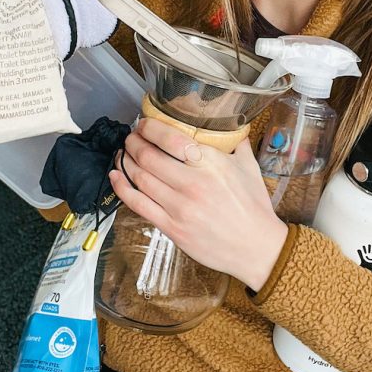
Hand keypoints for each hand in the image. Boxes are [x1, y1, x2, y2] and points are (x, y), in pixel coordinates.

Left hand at [110, 118, 288, 291]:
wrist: (256, 247)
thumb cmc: (254, 206)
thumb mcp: (249, 167)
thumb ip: (236, 143)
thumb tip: (230, 124)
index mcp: (212, 164)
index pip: (170, 138)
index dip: (150, 128)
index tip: (144, 124)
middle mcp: (193, 184)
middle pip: (148, 156)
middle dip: (133, 142)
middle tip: (131, 137)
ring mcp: (179, 207)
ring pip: (139, 178)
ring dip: (125, 161)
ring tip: (124, 153)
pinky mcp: (171, 228)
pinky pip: (138, 204)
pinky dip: (121, 187)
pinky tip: (115, 176)